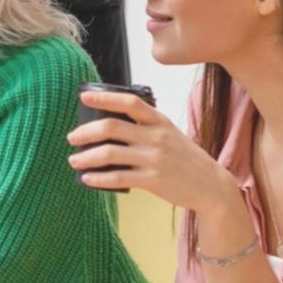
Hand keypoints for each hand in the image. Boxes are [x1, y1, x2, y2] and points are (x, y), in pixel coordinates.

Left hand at [66, 89, 234, 213]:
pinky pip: (118, 178)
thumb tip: (110, 124)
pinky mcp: (153, 180)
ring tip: (73, 160)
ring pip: (110, 154)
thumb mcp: (170, 133)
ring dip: (86, 157)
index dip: (104, 97)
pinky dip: (98, 178)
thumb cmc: (185, 158)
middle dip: (85, 132)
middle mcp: (156, 136)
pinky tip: (86, 179)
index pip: (129, 102)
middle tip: (71, 137)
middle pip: (111, 127)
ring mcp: (154, 159)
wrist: (211, 186)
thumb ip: (146, 126)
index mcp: (159, 120)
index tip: (83, 97)